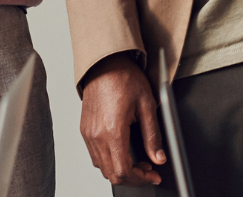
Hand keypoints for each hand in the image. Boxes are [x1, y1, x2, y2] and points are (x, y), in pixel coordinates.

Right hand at [80, 53, 165, 186]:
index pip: (123, 170)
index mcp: (113, 129)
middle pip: (112, 174)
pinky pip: (95, 156)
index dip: (140, 179)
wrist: (104, 63)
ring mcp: (88, 134)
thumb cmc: (123, 77)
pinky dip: (110, 161)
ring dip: (121, 171)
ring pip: (102, 168)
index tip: (152, 175)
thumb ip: (153, 135)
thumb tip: (158, 157)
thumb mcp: (147, 105)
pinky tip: (123, 153)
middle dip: (133, 178)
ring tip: (138, 162)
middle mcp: (97, 135)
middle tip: (148, 171)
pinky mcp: (85, 130)